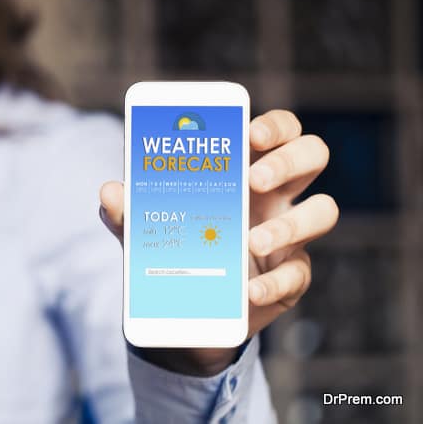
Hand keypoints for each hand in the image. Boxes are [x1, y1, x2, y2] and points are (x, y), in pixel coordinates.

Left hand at [99, 109, 338, 375]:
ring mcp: (290, 235)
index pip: (279, 130)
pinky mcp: (290, 277)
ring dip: (290, 224)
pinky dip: (274, 282)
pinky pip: (298, 274)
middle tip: (252, 180)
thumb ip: (128, 209)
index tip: (250, 133)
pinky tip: (249, 291)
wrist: (187, 307)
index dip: (274, 125)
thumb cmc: (174, 244)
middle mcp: (276, 195)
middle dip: (288, 161)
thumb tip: (109, 191)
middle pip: (312, 155)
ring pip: (323, 212)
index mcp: (246, 168)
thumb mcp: (146, 225)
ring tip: (250, 242)